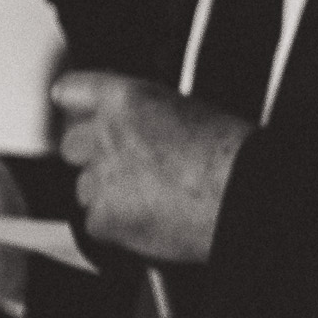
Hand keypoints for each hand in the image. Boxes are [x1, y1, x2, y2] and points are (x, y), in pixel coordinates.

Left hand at [52, 72, 251, 263]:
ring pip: (84, 187)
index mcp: (127, 99)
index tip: (83, 116)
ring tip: (150, 200)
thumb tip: (138, 129)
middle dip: (95, 156)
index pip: (71, 92)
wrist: (246, 198)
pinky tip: (151, 221)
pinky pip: (96, 223)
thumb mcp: (191, 112)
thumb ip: (148, 115)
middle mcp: (106, 134)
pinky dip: (118, 226)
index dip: (79, 107)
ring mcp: (100, 178)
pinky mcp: (104, 219)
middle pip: (73, 144)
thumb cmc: (235, 156)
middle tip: (131, 168)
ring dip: (108, 193)